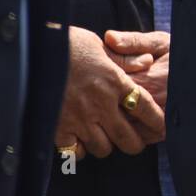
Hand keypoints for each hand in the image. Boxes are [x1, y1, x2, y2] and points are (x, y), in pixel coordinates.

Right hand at [54, 26, 164, 158]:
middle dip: (134, 143)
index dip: (156, 120)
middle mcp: (101, 104)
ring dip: (106, 145)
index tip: (162, 127)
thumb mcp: (100, 45)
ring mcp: (80, 118)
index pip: (145, 107)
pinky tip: (78, 141)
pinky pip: (75, 152)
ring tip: (103, 137)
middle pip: (128, 138)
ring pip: (103, 148)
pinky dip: (79, 150)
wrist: (33, 51)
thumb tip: (147, 62)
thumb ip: (124, 58)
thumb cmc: (67, 43)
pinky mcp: (58, 128)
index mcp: (115, 82)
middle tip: (133, 141)